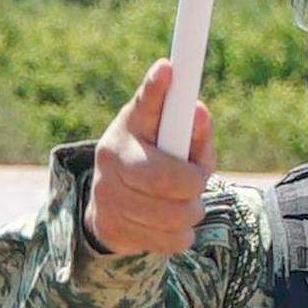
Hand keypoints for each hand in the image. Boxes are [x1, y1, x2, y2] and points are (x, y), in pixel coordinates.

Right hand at [85, 61, 216, 257]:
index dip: (156, 90)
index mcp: (127, 129)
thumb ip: (191, 129)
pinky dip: (181, 235)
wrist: (109, 211)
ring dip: (191, 212)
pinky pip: (170, 239)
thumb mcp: (170, 141)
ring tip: (184, 205)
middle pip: (166, 179)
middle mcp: (111, 159)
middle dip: (194, 185)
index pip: (143, 106)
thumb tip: (199, 112)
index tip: (168, 68)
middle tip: (197, 183)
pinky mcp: (113, 229)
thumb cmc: (152, 165)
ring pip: (174, 214)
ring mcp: (108, 196)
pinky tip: (171, 225)